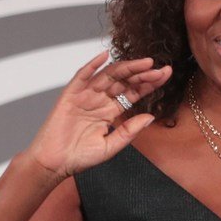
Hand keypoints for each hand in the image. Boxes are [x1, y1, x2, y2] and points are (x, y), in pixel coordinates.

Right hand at [25, 51, 170, 180]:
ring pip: (109, 76)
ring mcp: (85, 96)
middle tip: (160, 68)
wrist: (55, 163)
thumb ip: (129, 131)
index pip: (134, 93)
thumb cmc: (80, 157)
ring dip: (127, 67)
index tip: (165, 75)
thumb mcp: (111, 146)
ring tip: (145, 62)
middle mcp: (100, 100)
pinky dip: (92, 65)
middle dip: (143, 74)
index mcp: (111, 111)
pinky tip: (105, 56)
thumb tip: (150, 117)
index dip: (149, 84)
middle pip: (125, 81)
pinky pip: (82, 76)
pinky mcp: (70, 95)